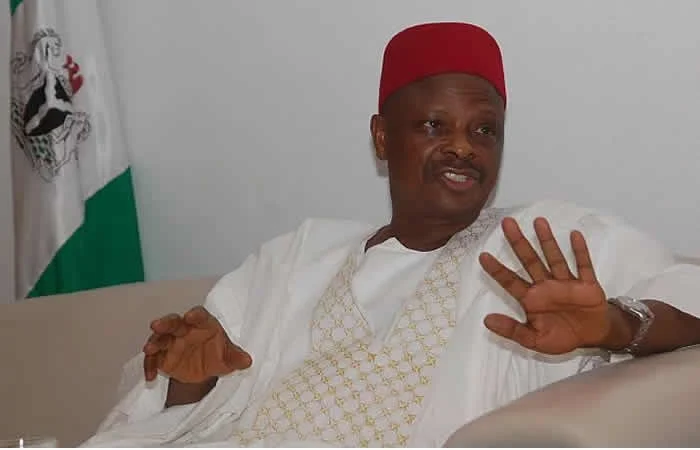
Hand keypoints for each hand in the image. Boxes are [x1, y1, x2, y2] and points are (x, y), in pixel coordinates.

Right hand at [143, 306, 251, 382]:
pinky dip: (149, 367)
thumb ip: (236, 357)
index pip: (200, 316)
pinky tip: (150, 377)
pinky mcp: (163, 356)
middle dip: (166, 323)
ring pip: (160, 338)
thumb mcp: (230, 358)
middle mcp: (185, 329)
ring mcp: (172, 342)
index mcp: (204, 324)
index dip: (195, 315)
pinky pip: (153, 360)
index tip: (190, 316)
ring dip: (153, 343)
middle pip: (174, 322)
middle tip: (157, 325)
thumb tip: (247, 361)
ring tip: (149, 350)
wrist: (207, 369)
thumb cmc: (220, 355)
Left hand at [479, 217, 610, 354]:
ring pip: (554, 258)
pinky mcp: (587, 285)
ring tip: (538, 221)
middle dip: (518, 242)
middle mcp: (546, 286)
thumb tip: (486, 321)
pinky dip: (580, 252)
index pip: (510, 281)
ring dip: (547, 241)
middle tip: (507, 222)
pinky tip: (574, 235)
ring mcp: (566, 283)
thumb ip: (512, 330)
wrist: (592, 337)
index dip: (497, 270)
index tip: (482, 256)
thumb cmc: (561, 336)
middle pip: (529, 260)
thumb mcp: (534, 340)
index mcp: (531, 299)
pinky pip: (583, 266)